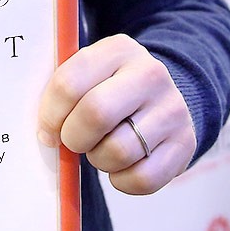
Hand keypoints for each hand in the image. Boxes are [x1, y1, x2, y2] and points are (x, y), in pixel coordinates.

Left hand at [37, 33, 195, 194]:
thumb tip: (44, 132)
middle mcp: (150, 74)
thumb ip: (65, 91)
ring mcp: (172, 109)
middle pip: (95, 114)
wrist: (169, 96)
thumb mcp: (92, 73)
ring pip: (118, 151)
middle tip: (72, 141)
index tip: (47, 130)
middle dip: (73, 137)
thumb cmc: (112, 88)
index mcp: (118, 49)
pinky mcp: (185, 143)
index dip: (50, 114)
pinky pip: (143, 179)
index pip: (69, 83)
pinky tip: (120, 166)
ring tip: (100, 149)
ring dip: (98, 159)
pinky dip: (122, 181)